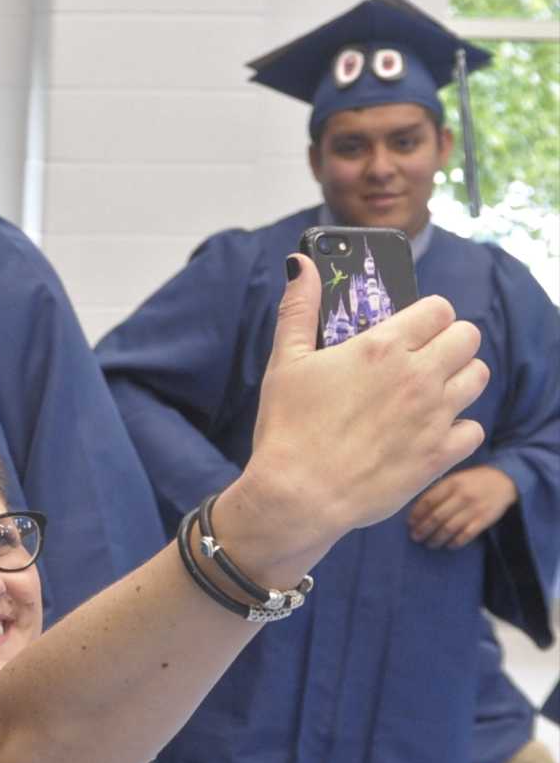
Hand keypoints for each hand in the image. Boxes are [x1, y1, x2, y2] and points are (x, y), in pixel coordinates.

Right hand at [229, 256, 487, 581]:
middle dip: (450, 343)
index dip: (428, 317)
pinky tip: (429, 433)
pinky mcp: (440, 454)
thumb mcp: (285, 364)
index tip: (413, 331)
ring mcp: (434, 415)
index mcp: (383, 347)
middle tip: (426, 360)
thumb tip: (301, 265)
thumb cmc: (286, 430)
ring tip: (432, 393)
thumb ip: (298, 310)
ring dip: (459, 380)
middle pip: (468, 336)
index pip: (439, 309)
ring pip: (478, 377)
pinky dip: (457, 429)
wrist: (296, 497)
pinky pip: (473, 428)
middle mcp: (418, 375)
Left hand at [407, 464, 517, 548]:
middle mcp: (462, 496)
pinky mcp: (484, 519)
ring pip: (449, 529)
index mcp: (452, 483)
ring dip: (436, 539)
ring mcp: (474, 509)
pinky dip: (455, 542)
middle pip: (436, 518)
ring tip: (429, 544)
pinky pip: (466, 535)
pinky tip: (448, 545)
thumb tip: (417, 511)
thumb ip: (438, 491)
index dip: (416, 515)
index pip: (428, 501)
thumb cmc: (473, 481)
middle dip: (422, 530)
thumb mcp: (455, 479)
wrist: (505, 480)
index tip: (410, 523)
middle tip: (415, 537)